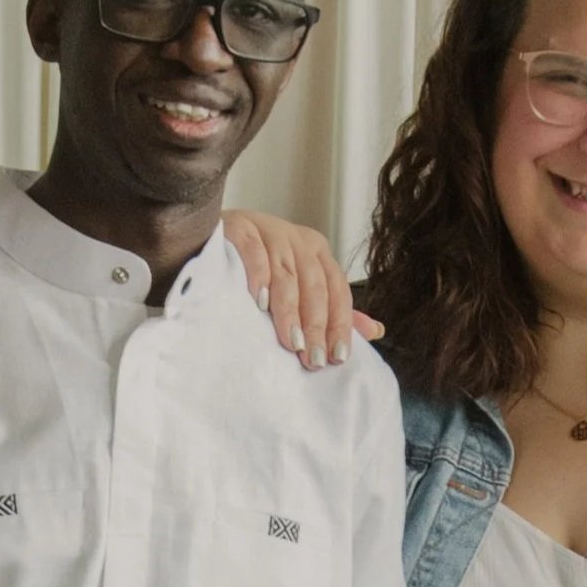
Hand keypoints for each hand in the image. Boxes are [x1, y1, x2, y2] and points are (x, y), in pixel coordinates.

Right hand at [221, 210, 382, 367]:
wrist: (210, 237)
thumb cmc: (260, 269)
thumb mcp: (300, 285)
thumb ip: (334, 308)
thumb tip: (376, 332)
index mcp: (317, 253)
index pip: (337, 290)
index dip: (340, 324)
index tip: (337, 356)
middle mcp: (298, 240)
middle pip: (314, 286)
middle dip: (315, 325)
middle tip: (312, 359)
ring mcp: (269, 231)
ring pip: (287, 274)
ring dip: (289, 311)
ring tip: (290, 341)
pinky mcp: (240, 228)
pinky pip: (254, 252)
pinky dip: (259, 276)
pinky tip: (260, 302)